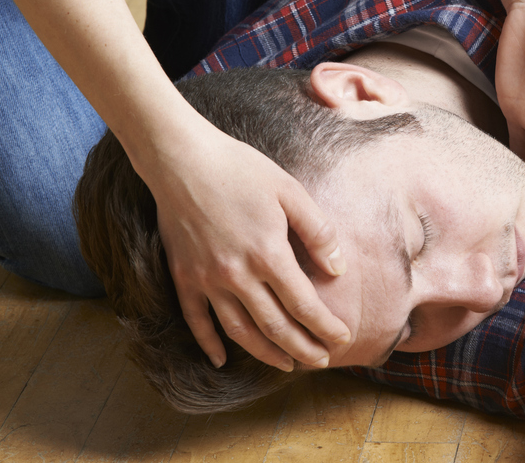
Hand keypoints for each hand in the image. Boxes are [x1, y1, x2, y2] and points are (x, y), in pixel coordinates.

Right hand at [146, 122, 350, 370]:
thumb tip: (338, 269)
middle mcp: (238, 275)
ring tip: (287, 364)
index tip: (343, 339)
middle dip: (303, 348)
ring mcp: (207, 280)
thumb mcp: (290, 191)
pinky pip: (197, 321)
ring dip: (266, 353)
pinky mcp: (183, 278)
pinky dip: (210, 344)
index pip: (304, 305)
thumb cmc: (241, 169)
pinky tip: (222, 360)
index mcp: (268, 254)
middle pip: (276, 326)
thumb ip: (317, 232)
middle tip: (322, 362)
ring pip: (240, 331)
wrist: (182, 160)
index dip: (325, 327)